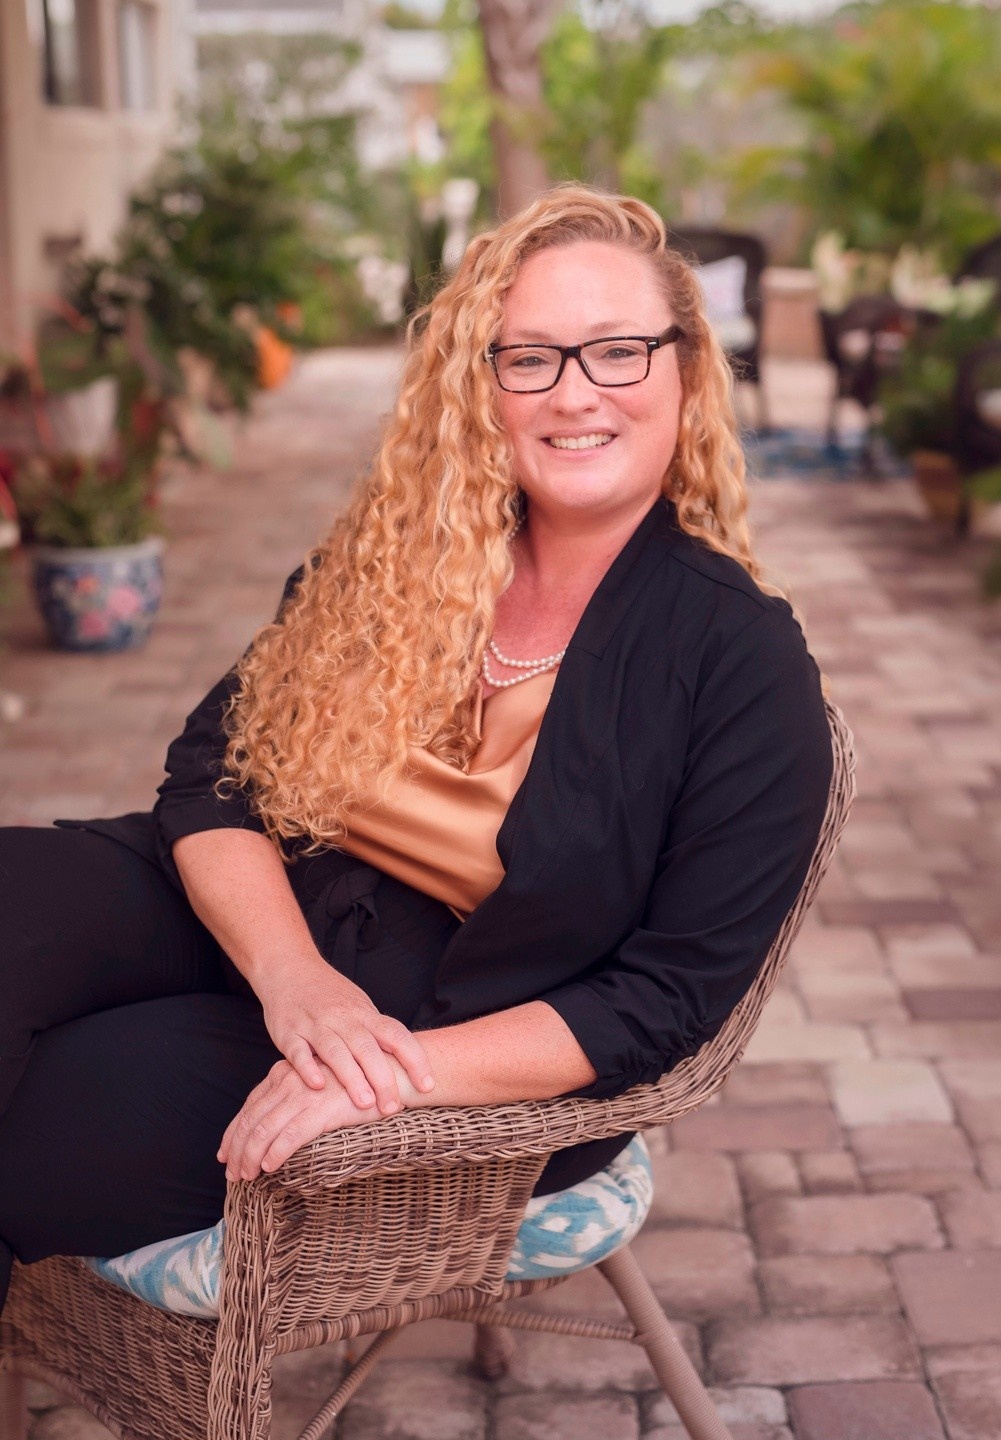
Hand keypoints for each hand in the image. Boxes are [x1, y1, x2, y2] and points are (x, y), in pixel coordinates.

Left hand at [219, 1059, 384, 1181]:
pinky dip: (274, 1154)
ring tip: (246, 1177)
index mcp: (285, 1073)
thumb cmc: (356, 1083)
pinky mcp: (320, 1110)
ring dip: (250, 1157)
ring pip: (263, 1131)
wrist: (388, 1074)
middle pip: (250, 1119)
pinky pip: (288, 1136)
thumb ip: (295, 1097)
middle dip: (236, 1149)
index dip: (234, 1131)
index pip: (250, 1105)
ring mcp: (303, 1095)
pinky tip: (269, 1168)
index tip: (225, 1153)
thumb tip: (276, 1125)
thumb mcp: (318, 1085)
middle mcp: (288, 1081)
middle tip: (232, 1173)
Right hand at [254, 958, 433, 1114]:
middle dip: (383, 1078)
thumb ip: (378, 1034)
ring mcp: (315, 1024)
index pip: (396, 1035)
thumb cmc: (330, 995)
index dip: (414, 1060)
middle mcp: (342, 1018)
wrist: (290, 968)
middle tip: (392, 1107)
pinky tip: (318, 1086)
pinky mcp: (289, 1032)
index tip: (427, 1085)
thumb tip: (407, 1066)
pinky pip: (298, 1052)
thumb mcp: (360, 1007)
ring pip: (335, 1051)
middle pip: (367, 1048)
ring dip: (351, 1077)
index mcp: (364, 1013)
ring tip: (365, 1102)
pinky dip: (308, 1068)